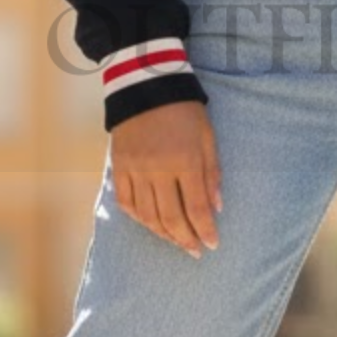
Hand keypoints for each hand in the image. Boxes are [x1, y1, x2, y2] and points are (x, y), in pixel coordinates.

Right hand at [111, 99, 222, 258]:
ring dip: (163, 233)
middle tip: (195, 251)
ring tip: (176, 241)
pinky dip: (138, 218)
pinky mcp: (118, 166)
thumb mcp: (207, 137)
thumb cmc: (184, 111)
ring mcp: (135, 170)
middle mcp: (158, 170)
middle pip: (170, 217)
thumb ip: (212, 174)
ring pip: (147, 215)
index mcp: (185, 161)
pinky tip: (150, 224)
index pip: (196, 208)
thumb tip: (217, 208)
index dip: (205, 231)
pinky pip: (126, 201)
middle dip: (185, 239)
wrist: (146, 85)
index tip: (212, 245)